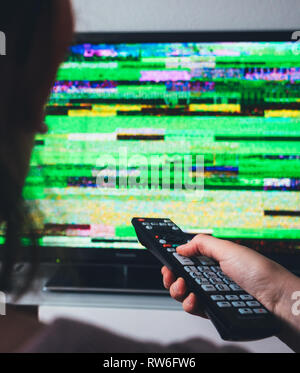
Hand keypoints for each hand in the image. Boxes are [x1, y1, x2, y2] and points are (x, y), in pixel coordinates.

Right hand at [161, 234, 291, 318]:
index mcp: (213, 261)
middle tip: (171, 273)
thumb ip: (202, 244)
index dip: (175, 260)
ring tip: (183, 286)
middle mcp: (211, 278)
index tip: (167, 259)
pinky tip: (193, 299)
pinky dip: (189, 304)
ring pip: (184, 294)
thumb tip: (181, 246)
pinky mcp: (214, 311)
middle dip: (171, 275)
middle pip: (181, 277)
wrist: (276, 299)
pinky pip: (194, 308)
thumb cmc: (259, 272)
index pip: (188, 260)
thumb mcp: (228, 249)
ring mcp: (211, 295)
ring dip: (177, 289)